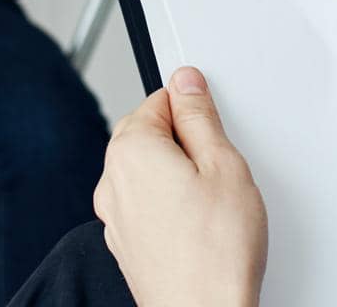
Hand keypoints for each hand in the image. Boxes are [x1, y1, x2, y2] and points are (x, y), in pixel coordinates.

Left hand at [95, 67, 266, 306]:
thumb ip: (200, 116)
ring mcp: (114, 217)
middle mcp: (112, 181)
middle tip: (218, 168)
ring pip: (145, 171)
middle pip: (146, 133)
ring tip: (212, 203)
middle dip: (182, 141)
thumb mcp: (224, 165)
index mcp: (131, 151)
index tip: (214, 130)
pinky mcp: (125, 244)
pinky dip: (167, 205)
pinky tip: (198, 226)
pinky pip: (144, 205)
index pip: (160, 100)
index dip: (194, 111)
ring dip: (174, 175)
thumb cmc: (216, 253)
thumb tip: (186, 83)